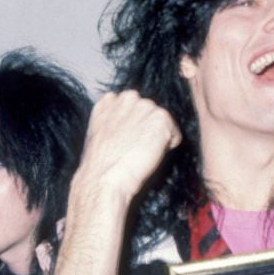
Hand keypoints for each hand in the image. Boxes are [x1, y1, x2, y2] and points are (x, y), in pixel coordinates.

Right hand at [68, 91, 180, 214]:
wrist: (105, 176)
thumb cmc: (100, 164)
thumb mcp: (98, 134)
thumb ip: (113, 121)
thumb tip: (127, 126)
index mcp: (109, 101)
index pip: (131, 104)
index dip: (133, 123)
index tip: (129, 138)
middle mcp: (127, 98)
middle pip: (149, 111)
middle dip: (147, 127)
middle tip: (136, 147)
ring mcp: (145, 106)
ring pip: (163, 122)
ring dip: (158, 137)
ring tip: (141, 152)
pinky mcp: (161, 118)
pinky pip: (175, 134)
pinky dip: (168, 147)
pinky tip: (150, 154)